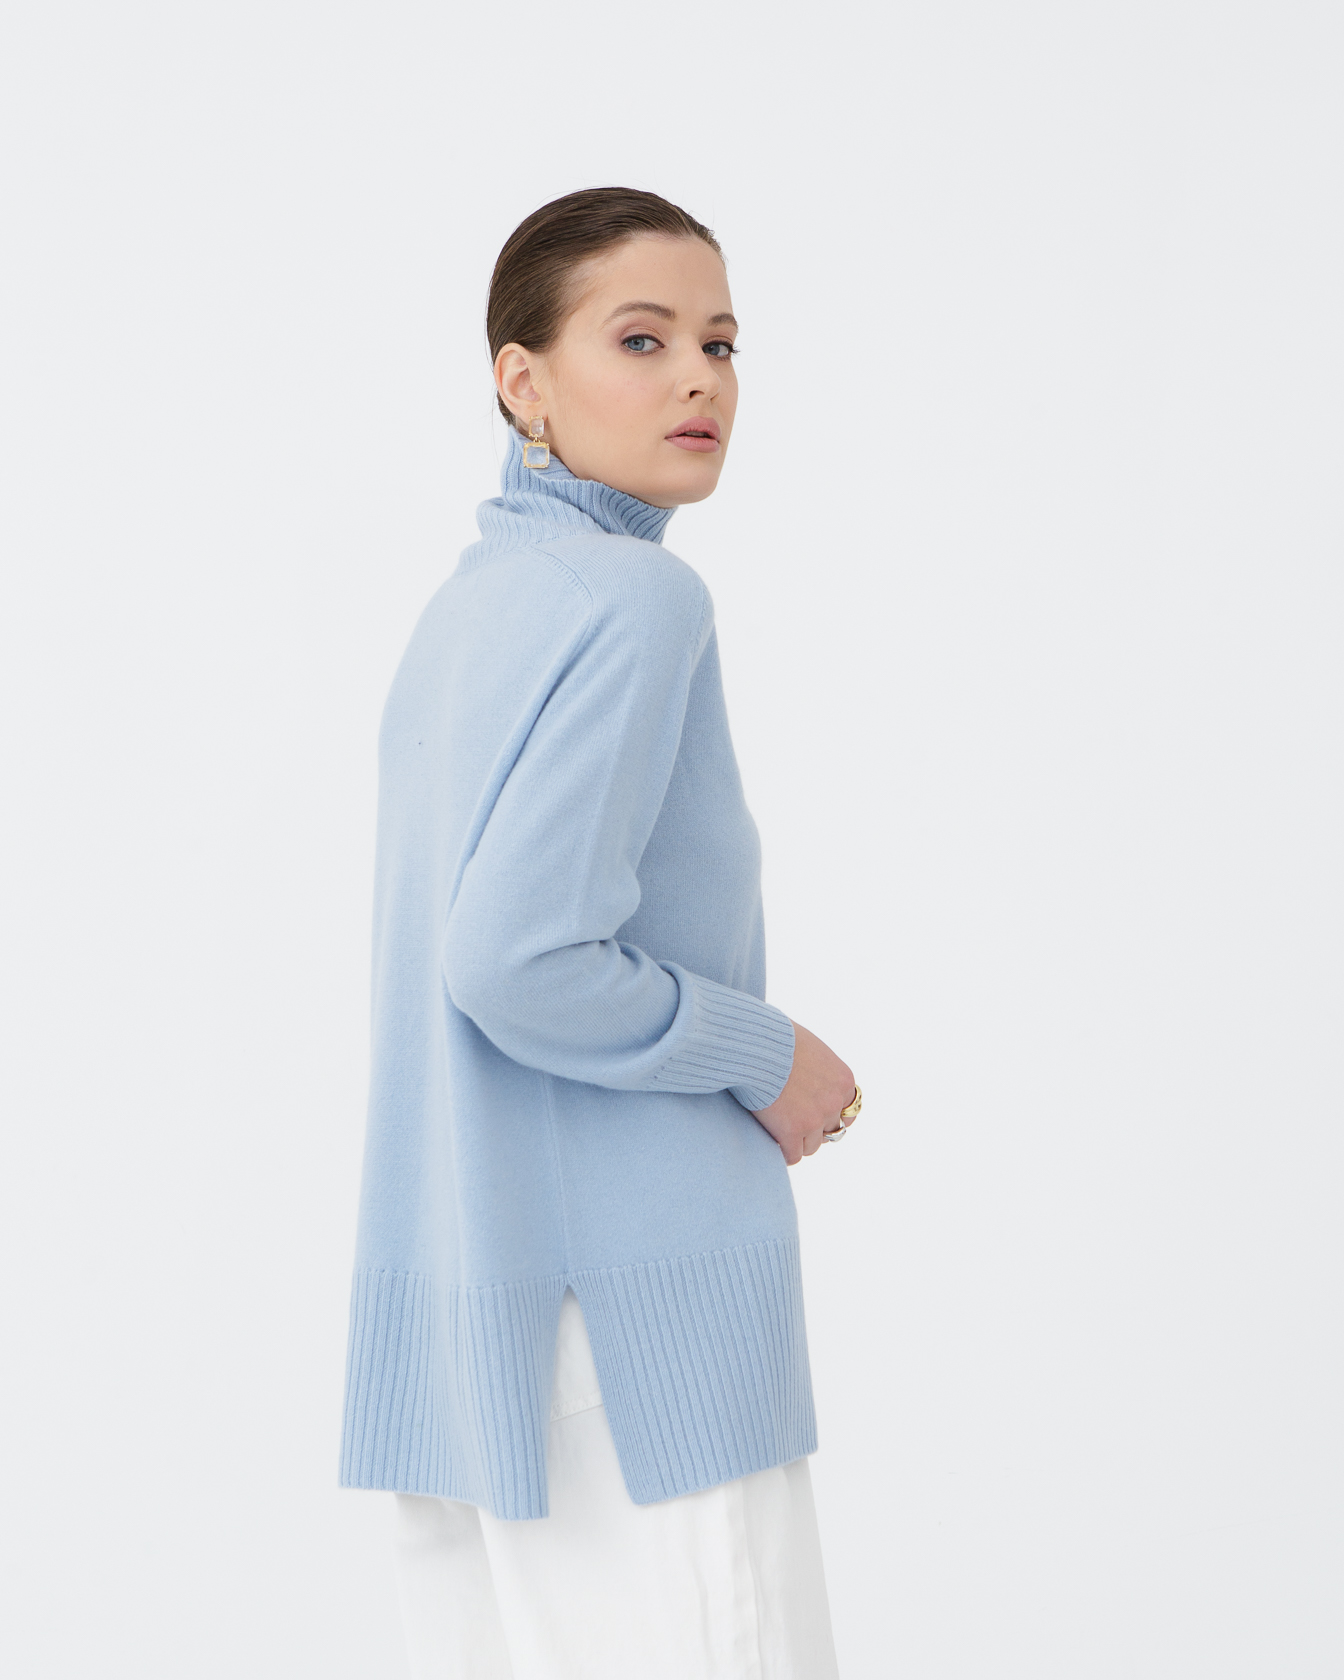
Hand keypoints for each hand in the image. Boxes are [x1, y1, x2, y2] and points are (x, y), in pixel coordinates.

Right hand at [751, 1021, 855, 1164]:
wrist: (756, 1045)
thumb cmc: (775, 1038)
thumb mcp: (809, 1048)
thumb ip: (816, 1068)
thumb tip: (806, 1076)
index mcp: (843, 1080)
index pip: (847, 1111)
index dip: (829, 1116)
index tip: (813, 1115)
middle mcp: (834, 1102)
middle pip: (831, 1131)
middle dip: (814, 1129)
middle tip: (794, 1124)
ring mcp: (815, 1119)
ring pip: (811, 1146)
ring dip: (797, 1141)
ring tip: (778, 1130)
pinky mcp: (792, 1132)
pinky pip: (792, 1155)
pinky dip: (782, 1151)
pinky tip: (771, 1141)